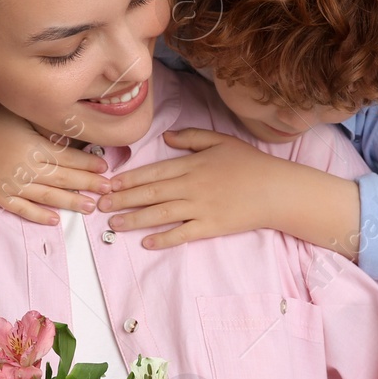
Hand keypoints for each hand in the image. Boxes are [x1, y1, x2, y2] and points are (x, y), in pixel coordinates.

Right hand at [0, 91, 110, 224]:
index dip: (88, 164)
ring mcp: (10, 183)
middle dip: (88, 185)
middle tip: (107, 191)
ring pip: (47, 196)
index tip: (105, 169)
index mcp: (33, 145)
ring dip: (70, 202)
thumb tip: (70, 139)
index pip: (68, 158)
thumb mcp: (21, 115)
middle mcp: (25, 167)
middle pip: (63, 178)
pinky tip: (55, 220)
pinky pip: (21, 209)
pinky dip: (38, 215)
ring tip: (89, 207)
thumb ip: (44, 130)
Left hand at [96, 129, 285, 248]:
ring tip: (115, 224)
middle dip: (122, 199)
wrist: (276, 190)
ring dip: (134, 219)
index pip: (153, 172)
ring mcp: (200, 207)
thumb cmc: (250, 164)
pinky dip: (163, 239)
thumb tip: (167, 136)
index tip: (109, 184)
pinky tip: (146, 242)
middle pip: (150, 193)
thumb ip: (192, 137)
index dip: (129, 179)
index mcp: (192, 164)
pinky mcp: (211, 226)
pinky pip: (182, 234)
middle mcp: (192, 186)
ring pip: (160, 214)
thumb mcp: (220, 141)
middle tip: (101, 206)